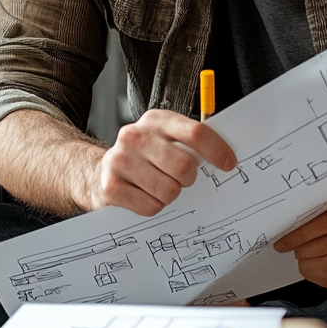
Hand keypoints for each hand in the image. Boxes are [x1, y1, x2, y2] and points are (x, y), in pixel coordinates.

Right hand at [84, 110, 236, 216]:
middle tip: (182, 179)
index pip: (195, 132)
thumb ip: (190, 142)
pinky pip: (151, 206)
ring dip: (171, 195)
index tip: (229, 164)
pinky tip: (145, 195)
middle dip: (189, 179)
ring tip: (160, 186)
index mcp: (157, 120)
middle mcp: (136, 136)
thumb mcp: (165, 137)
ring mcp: (121, 160)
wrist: (97, 171)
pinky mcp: (112, 186)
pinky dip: (154, 206)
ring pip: (169, 190)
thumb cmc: (144, 155)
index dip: (217, 150)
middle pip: (184, 166)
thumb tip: (226, 157)